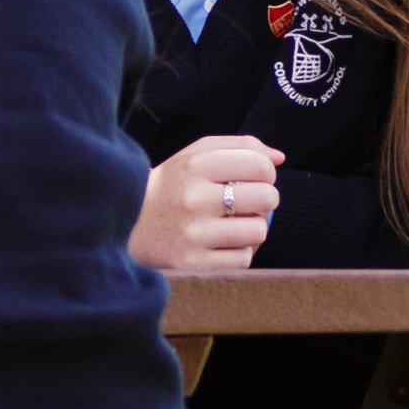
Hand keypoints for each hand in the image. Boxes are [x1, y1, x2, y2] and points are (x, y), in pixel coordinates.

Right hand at [132, 131, 286, 276]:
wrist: (129, 222)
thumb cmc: (174, 184)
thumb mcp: (198, 154)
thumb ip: (241, 147)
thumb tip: (280, 158)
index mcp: (196, 165)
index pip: (260, 166)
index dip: (267, 172)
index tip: (254, 178)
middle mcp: (194, 198)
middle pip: (267, 198)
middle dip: (266, 199)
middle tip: (249, 201)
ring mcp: (194, 232)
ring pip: (258, 231)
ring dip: (254, 227)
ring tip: (236, 223)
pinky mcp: (193, 261)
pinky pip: (243, 258)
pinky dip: (240, 251)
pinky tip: (224, 242)